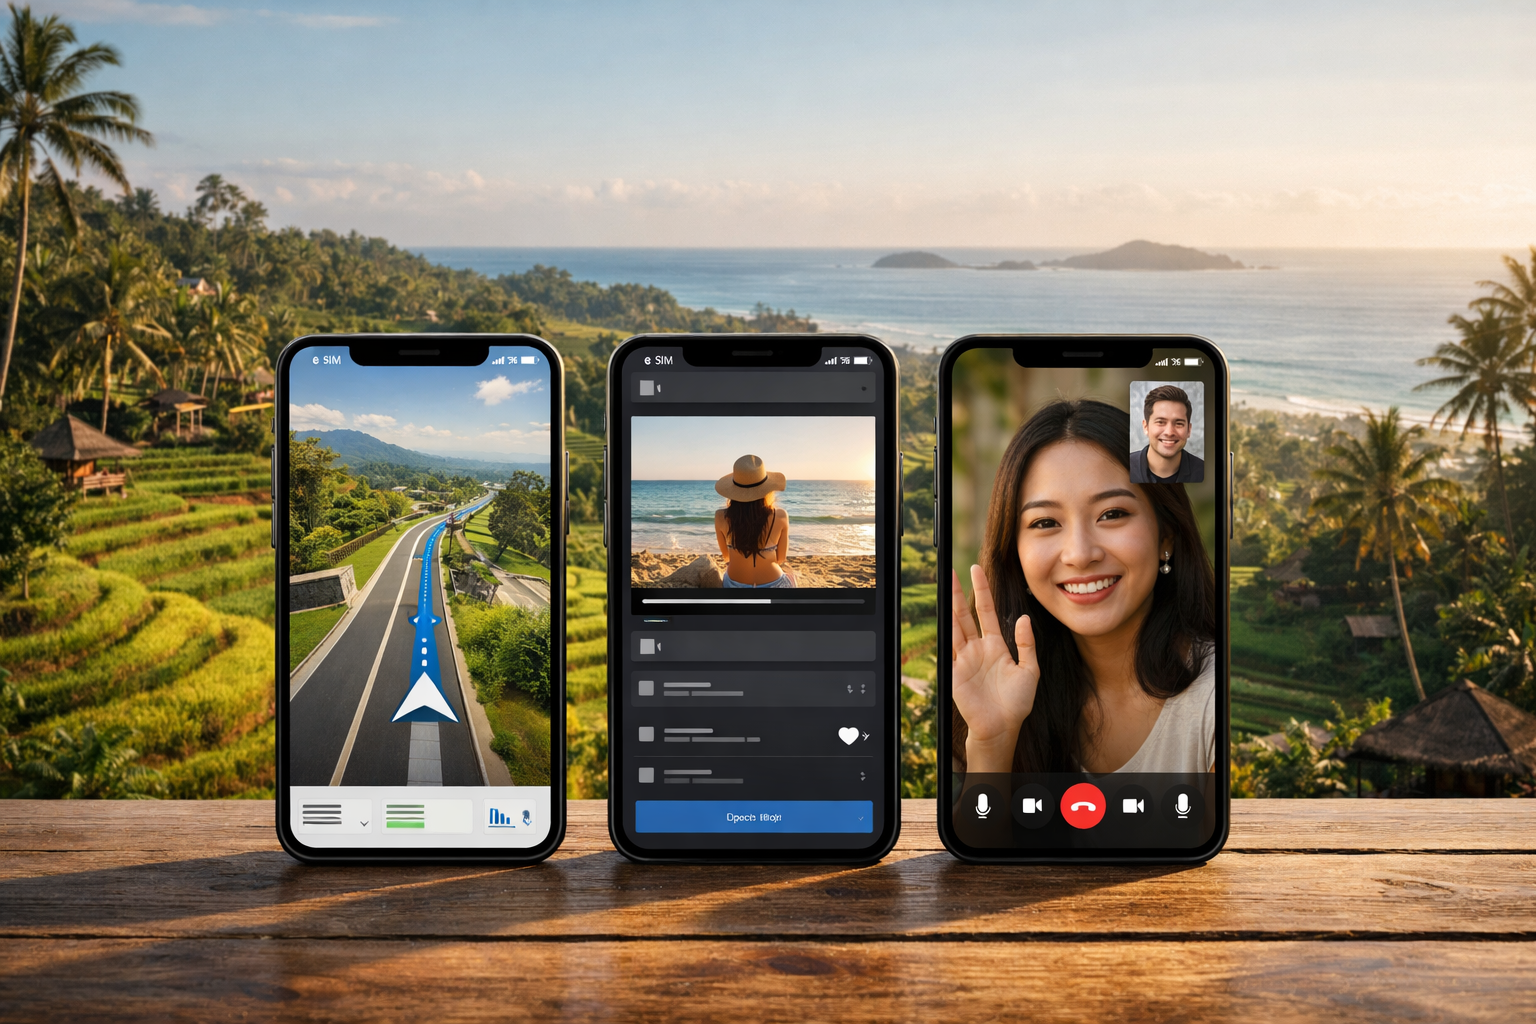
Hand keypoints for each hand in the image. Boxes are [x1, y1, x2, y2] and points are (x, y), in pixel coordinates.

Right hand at [951, 565, 1038, 772]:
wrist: (1001, 727)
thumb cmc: (1017, 703)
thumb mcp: (1030, 671)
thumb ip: (1027, 644)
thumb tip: (1023, 618)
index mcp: (997, 646)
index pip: (988, 612)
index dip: (983, 591)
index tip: (976, 570)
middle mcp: (979, 648)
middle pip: (967, 614)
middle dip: (961, 592)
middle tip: (953, 571)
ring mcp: (966, 658)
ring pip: (957, 625)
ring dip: (951, 606)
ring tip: (946, 585)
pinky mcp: (956, 670)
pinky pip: (951, 646)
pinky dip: (949, 630)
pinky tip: (947, 616)